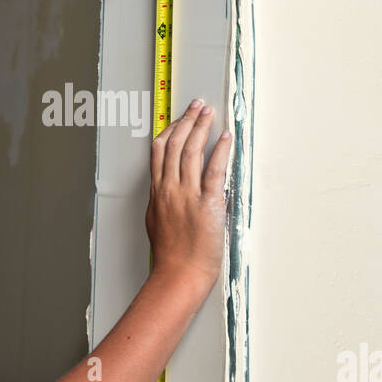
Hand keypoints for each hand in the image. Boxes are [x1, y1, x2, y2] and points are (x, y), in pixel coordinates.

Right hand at [145, 99, 231, 291]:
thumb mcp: (156, 222)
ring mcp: (187, 195)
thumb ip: (163, 202)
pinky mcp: (208, 204)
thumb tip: (169, 191)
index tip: (179, 119)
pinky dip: (220, 151)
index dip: (170, 130)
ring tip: (209, 114)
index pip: (159, 151)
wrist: (180, 274)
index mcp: (157, 193)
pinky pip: (214, 170)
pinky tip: (225, 138)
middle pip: (174, 145)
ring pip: (191, 152)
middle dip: (186, 121)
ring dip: (201, 128)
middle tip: (197, 106)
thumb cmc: (171, 256)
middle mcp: (170, 189)